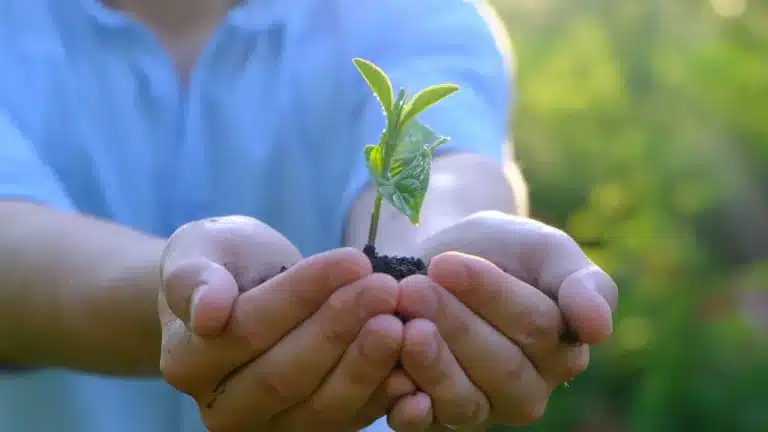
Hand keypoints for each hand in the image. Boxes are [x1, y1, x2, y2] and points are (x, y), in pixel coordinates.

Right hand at [158, 216, 410, 430]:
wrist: (241, 297)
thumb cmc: (224, 266)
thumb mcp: (200, 252)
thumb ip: (194, 279)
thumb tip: (209, 312)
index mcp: (189, 361)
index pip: (252, 327)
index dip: (305, 294)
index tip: (354, 260)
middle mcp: (224, 408)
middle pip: (288, 374)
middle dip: (342, 329)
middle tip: (387, 290)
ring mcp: (270, 428)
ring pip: (323, 407)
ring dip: (368, 365)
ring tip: (404, 323)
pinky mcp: (311, 431)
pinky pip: (351, 421)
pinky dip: (384, 399)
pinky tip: (413, 373)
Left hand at [388, 211, 618, 429]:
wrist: (446, 263)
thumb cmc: (505, 251)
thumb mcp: (545, 250)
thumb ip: (582, 284)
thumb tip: (599, 329)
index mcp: (564, 348)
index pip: (535, 326)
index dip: (490, 295)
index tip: (446, 264)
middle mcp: (530, 387)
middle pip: (500, 366)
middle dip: (454, 325)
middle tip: (413, 290)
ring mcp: (486, 406)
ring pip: (466, 400)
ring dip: (431, 365)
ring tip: (402, 326)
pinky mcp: (442, 417)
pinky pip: (430, 423)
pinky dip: (411, 409)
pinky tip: (395, 384)